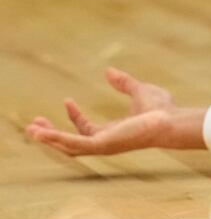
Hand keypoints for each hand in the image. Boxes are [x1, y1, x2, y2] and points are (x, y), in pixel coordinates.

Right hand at [27, 67, 178, 156]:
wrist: (171, 120)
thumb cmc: (162, 109)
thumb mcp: (139, 91)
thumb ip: (124, 83)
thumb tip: (109, 71)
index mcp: (114, 132)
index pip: (87, 129)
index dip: (75, 116)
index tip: (67, 99)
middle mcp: (106, 142)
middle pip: (72, 142)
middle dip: (53, 135)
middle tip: (34, 126)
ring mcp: (103, 145)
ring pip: (68, 146)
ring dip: (49, 139)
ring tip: (31, 130)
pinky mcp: (102, 145)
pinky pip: (74, 144)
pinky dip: (58, 138)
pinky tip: (43, 132)